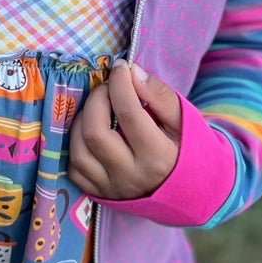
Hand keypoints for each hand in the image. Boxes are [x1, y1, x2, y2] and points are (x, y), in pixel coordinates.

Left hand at [68, 60, 182, 201]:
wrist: (187, 188)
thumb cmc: (185, 149)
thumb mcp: (183, 120)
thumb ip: (159, 95)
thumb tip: (131, 72)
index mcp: (158, 158)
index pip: (129, 114)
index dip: (120, 84)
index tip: (121, 68)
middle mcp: (132, 177)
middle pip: (96, 133)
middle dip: (96, 100)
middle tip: (107, 87)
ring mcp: (112, 189)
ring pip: (79, 152)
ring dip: (82, 121)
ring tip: (98, 108)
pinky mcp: (99, 194)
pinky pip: (74, 169)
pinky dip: (77, 145)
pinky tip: (90, 132)